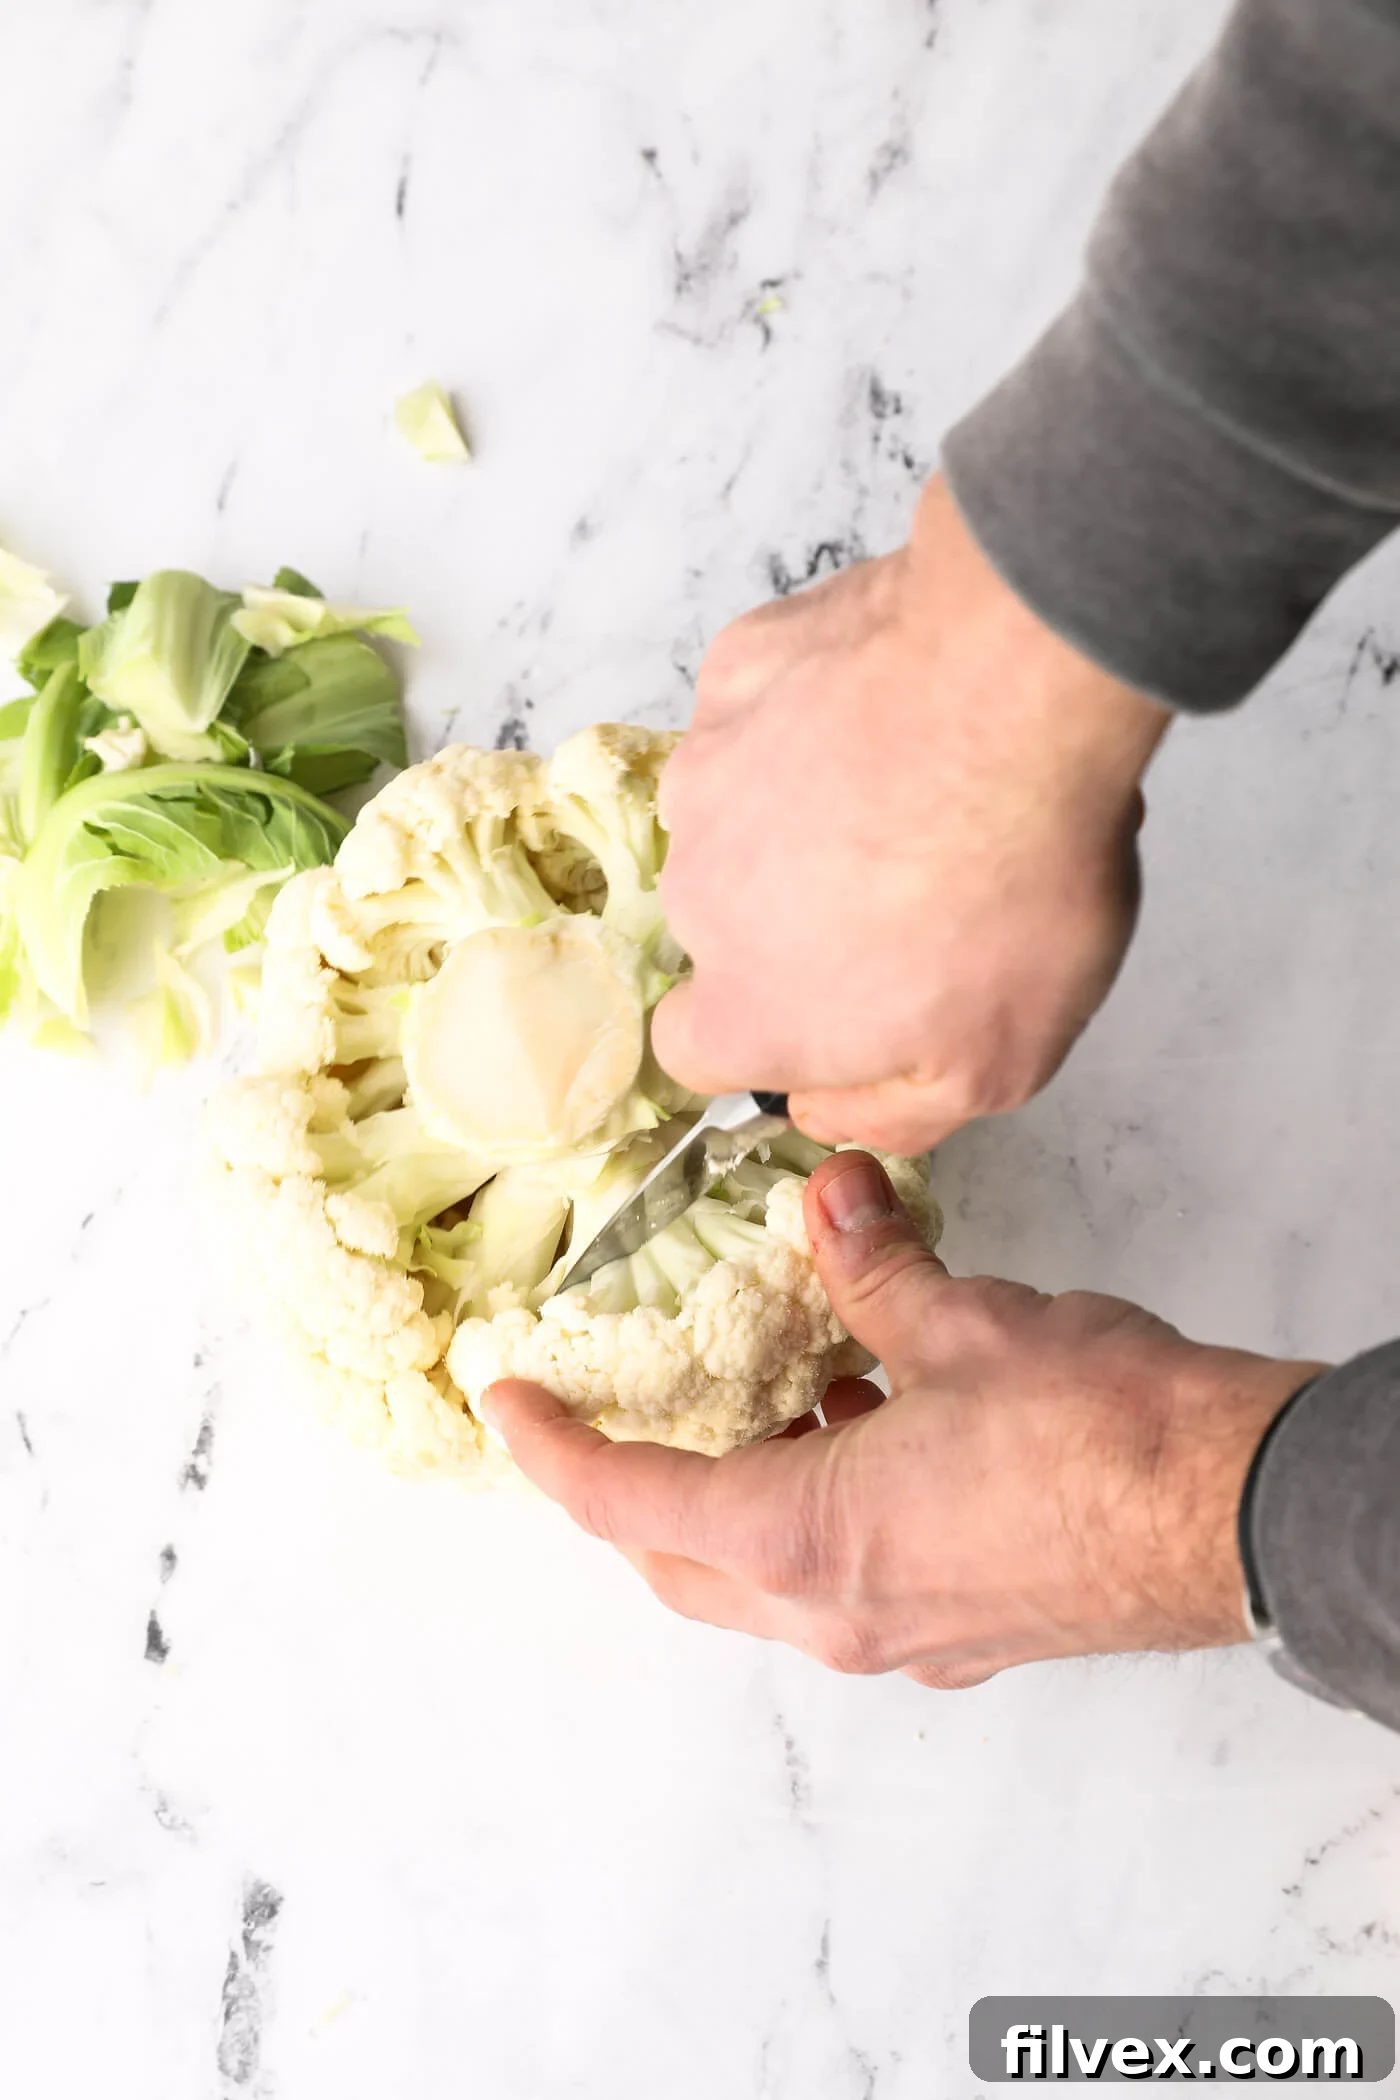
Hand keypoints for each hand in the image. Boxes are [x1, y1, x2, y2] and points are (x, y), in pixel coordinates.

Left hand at [483, 1154, 1320, 1686]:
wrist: (1239, 1510)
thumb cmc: (1105, 1435)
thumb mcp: (965, 1323)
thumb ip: (875, 1269)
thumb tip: (832, 1202)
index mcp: (806, 1541)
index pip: (630, 1507)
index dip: (555, 1454)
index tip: (511, 1407)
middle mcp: (840, 1613)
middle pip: (684, 1564)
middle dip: (633, 1491)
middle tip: (612, 1414)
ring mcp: (907, 1635)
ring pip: (768, 1579)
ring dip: (743, 1492)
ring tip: (766, 1388)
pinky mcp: (966, 1628)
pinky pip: (850, 1581)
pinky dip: (824, 1507)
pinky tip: (868, 1421)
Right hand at [653, 476, 1171, 1153]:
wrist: (1016, 684)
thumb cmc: (1014, 882)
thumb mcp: (999, 1063)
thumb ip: (895, 1113)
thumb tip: (824, 1108)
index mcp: (748, 1007)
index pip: (695, 1049)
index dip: (765, 1034)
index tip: (834, 1007)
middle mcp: (696, 892)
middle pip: (728, 925)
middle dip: (800, 916)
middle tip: (917, 889)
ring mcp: (705, 771)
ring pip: (740, 816)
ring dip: (806, 814)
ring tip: (920, 793)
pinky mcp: (735, 672)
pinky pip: (760, 713)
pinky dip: (813, 718)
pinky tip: (895, 716)